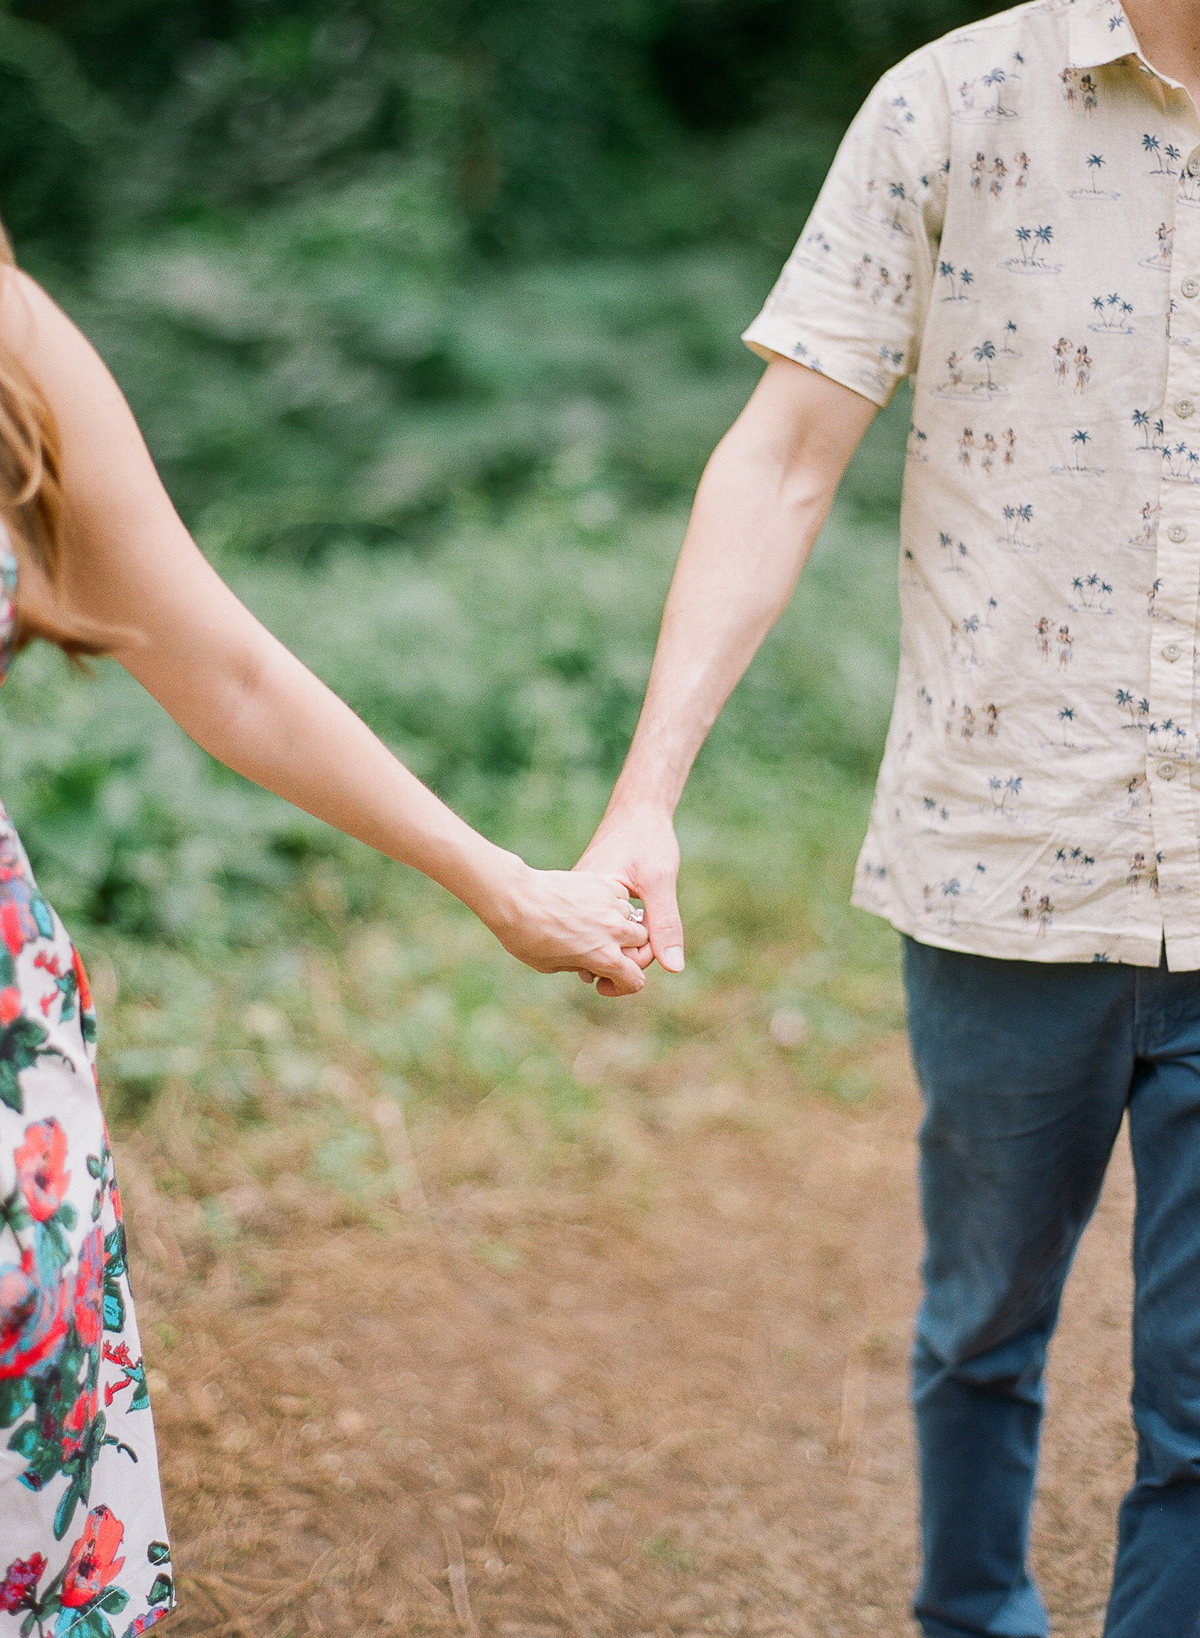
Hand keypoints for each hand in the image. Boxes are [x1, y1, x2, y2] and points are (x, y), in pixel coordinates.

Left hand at [485, 860, 649, 995]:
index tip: (601, 981)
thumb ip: (581, 965)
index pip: (635, 980)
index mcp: (606, 958)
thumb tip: (590, 962)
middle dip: (627, 950)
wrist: (515, 897)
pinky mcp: (602, 884)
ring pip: (634, 918)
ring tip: (599, 925)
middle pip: (641, 945)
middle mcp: (615, 932)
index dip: (621, 986)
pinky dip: (612, 902)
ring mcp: (611, 905)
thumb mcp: (552, 965)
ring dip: (622, 924)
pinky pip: (620, 895)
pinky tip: (594, 904)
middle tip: (605, 949)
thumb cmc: (526, 936)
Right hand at [576, 803, 683, 995]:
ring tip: (643, 922)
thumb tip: (674, 966)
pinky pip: (598, 930)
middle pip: (600, 955)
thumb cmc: (647, 839)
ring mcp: (581, 905)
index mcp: (591, 902)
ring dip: (622, 944)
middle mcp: (579, 907)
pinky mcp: (586, 902)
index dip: (639, 957)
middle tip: (652, 930)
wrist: (636, 809)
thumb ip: (665, 924)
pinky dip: (617, 932)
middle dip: (629, 954)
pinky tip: (634, 917)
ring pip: (599, 943)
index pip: (609, 955)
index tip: (658, 936)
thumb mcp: (660, 880)